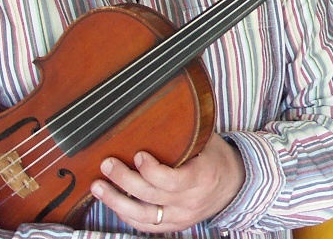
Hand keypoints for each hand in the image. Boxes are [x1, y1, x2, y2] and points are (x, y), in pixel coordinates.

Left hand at [90, 135, 244, 231]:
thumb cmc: (216, 158)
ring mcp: (181, 216)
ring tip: (98, 186)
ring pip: (142, 215)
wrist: (234, 186)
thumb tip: (159, 107)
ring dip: (116, 201)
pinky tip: (111, 201)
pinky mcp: (173, 225)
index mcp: (202, 177)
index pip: (172, 180)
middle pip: (151, 195)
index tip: (138, 155)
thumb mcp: (208, 141)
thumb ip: (187, 132)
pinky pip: (144, 225)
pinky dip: (125, 214)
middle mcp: (190, 201)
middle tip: (107, 164)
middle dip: (124, 179)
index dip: (151, 170)